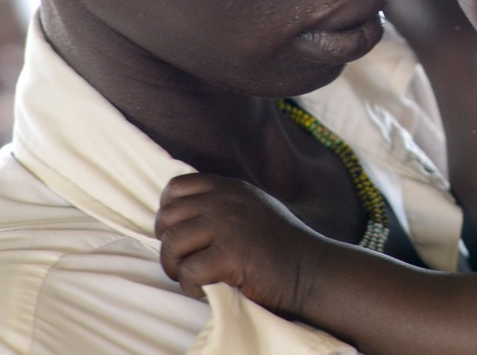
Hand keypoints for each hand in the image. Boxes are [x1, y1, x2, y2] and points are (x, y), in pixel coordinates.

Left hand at [156, 173, 324, 315]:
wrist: (310, 269)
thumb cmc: (280, 244)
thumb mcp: (253, 206)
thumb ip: (223, 202)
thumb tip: (182, 211)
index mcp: (229, 188)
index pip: (176, 188)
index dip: (169, 213)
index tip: (180, 234)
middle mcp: (225, 201)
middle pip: (166, 217)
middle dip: (168, 245)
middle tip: (185, 262)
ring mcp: (227, 226)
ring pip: (172, 245)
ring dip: (176, 267)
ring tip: (194, 277)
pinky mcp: (230, 256)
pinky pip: (188, 272)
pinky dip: (192, 286)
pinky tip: (208, 289)